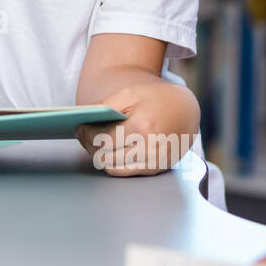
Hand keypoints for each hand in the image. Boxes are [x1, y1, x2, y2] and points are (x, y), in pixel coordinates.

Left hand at [75, 81, 199, 175]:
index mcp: (143, 127)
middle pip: (106, 157)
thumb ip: (105, 105)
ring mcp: (155, 162)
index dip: (87, 135)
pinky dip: (113, 162)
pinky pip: (126, 171)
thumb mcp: (130, 94)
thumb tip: (83, 117)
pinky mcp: (157, 169)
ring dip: (99, 156)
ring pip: (114, 168)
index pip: (104, 140)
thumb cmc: (156, 99)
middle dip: (90, 146)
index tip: (79, 128)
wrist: (186, 109)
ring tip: (93, 142)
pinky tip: (108, 149)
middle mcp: (150, 149)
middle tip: (83, 135)